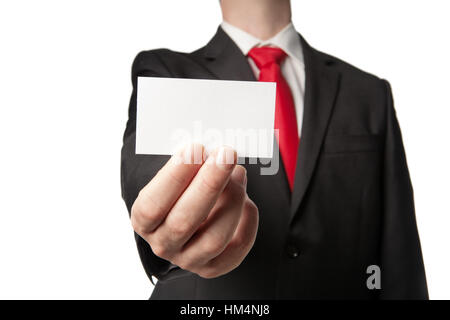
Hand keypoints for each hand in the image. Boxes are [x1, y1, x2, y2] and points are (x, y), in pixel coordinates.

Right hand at [131, 144, 258, 278]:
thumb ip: (189, 166)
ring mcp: (190, 259)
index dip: (174, 176)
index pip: (153, 205)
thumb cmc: (181, 190)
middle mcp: (164, 244)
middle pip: (184, 221)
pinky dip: (247, 222)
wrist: (188, 215)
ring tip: (238, 173)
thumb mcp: (175, 178)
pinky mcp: (215, 267)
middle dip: (209, 184)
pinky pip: (236, 249)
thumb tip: (214, 152)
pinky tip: (246, 200)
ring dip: (232, 201)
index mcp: (144, 222)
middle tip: (226, 154)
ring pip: (214, 238)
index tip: (195, 148)